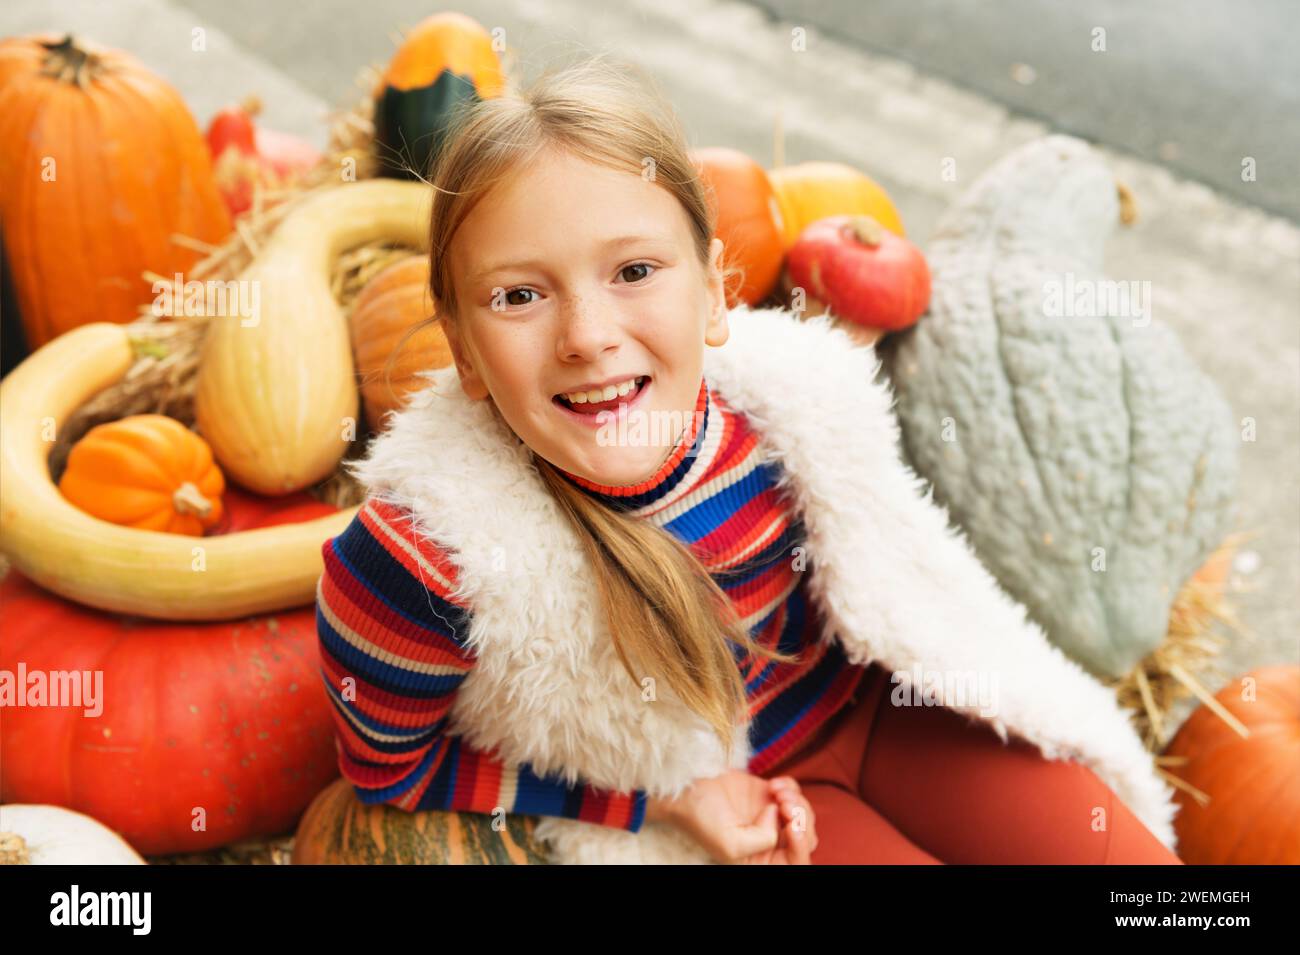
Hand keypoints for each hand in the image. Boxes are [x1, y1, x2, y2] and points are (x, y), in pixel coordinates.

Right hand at [649, 771, 815, 863]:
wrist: (686, 786)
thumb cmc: (701, 817)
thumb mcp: (730, 845)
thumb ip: (763, 840)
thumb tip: (777, 814)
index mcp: (758, 860)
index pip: (796, 861)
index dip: (800, 846)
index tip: (791, 826)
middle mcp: (767, 841)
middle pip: (805, 836)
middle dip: (799, 818)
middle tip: (782, 802)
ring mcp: (770, 817)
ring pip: (802, 813)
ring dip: (795, 799)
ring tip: (775, 790)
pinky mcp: (768, 794)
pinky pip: (794, 791)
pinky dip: (790, 785)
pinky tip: (772, 783)